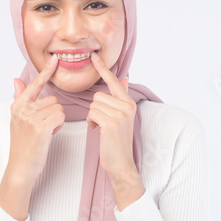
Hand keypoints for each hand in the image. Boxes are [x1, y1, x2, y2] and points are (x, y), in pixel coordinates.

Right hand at [8, 54, 64, 182]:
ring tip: (45, 131)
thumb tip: (15, 79)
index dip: (46, 71)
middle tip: (44, 127)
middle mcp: (22, 109)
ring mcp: (31, 118)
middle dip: (54, 113)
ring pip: (59, 108)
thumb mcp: (18, 119)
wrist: (20, 167)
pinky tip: (50, 134)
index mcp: (17, 105)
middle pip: (53, 99)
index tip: (54, 59)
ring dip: (57, 120)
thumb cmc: (23, 144)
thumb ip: (20, 98)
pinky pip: (61, 116)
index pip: (35, 84)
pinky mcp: (40, 127)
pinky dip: (59, 125)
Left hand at [86, 52, 137, 177]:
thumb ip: (122, 97)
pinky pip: (92, 113)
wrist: (121, 164)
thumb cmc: (117, 141)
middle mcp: (127, 106)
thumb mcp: (123, 117)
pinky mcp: (111, 123)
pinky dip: (91, 121)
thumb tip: (125, 78)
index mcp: (129, 103)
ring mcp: (120, 114)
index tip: (94, 56)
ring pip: (93, 104)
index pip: (114, 81)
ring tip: (100, 128)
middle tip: (101, 122)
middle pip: (98, 95)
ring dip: (92, 116)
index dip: (103, 69)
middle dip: (94, 108)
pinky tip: (97, 131)